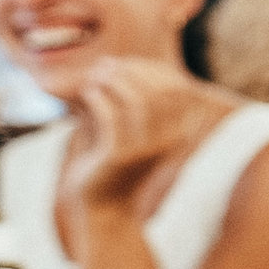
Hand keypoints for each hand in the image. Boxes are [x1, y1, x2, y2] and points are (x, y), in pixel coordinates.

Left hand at [62, 60, 226, 216]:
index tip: (123, 63)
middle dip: (131, 71)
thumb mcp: (126, 128)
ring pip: (137, 100)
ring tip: (95, 77)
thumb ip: (127, 101)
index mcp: (179, 132)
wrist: (104, 205)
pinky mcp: (122, 155)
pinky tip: (88, 94)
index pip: (175, 87)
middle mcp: (170, 139)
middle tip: (105, 65)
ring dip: (113, 82)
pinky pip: (112, 116)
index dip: (149, 69)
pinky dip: (98, 99)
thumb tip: (113, 64)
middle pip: (158, 90)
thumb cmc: (113, 162)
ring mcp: (148, 148)